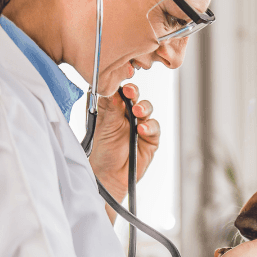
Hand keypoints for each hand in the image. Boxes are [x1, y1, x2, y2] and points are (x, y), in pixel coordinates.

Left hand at [88, 83, 159, 197]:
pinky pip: (154, 127)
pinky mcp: (150, 139)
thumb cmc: (102, 153)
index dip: (121, 85)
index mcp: (112, 110)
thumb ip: (111, 109)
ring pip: (147, 109)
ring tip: (137, 112)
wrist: (109, 176)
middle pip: (134, 97)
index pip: (118, 91)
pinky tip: (142, 129)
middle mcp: (127, 115)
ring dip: (143, 108)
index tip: (120, 80)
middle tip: (130, 92)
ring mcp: (140, 126)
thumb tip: (114, 90)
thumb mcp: (103, 127)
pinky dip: (149, 126)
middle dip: (133, 92)